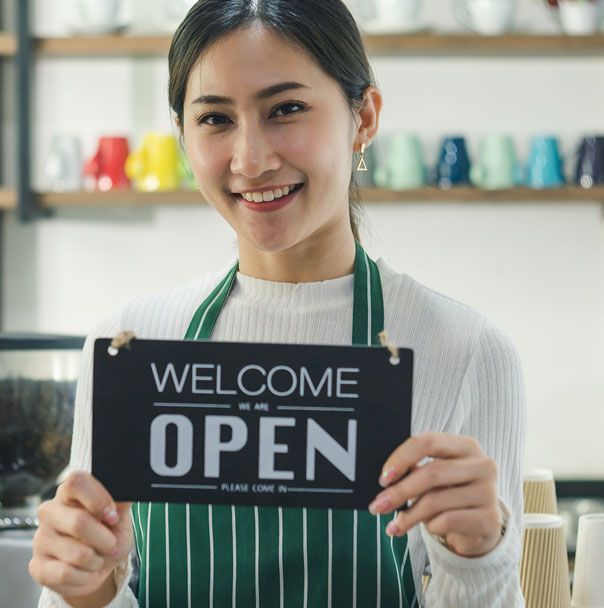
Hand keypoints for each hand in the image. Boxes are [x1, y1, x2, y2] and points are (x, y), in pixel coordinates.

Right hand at [29, 471, 132, 600]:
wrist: (100, 568)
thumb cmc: (109, 535)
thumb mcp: (121, 518)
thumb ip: (121, 502)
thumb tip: (126, 490)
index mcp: (70, 493)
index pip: (76, 482)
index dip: (98, 499)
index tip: (113, 516)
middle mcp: (50, 511)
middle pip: (78, 521)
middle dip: (105, 539)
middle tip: (111, 544)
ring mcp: (41, 538)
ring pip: (76, 553)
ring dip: (97, 560)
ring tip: (97, 558)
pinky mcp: (37, 566)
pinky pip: (66, 574)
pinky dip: (84, 576)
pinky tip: (84, 571)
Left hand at [368, 432, 501, 557]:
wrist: (479, 523)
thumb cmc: (450, 492)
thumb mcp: (434, 476)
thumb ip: (414, 470)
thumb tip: (385, 480)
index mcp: (465, 446)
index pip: (429, 441)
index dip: (402, 458)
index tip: (383, 478)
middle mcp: (482, 465)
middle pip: (432, 472)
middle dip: (400, 491)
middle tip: (378, 505)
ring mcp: (489, 492)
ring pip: (437, 500)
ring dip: (410, 515)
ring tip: (394, 525)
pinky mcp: (490, 519)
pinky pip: (448, 521)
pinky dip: (431, 526)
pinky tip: (428, 528)